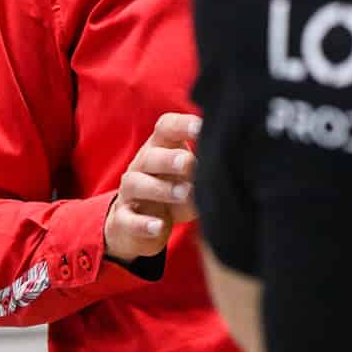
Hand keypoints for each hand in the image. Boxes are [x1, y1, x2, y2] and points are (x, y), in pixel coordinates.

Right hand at [104, 113, 201, 263]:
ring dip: (160, 189)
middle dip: (169, 159)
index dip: (182, 125)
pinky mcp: (123, 219)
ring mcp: (130, 192)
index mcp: (160, 148)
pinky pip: (128, 220)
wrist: (139, 225)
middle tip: (189, 163)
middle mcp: (141, 166)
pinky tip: (159, 226)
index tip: (201, 127)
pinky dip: (143, 223)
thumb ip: (205, 173)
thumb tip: (228, 169)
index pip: (166, 128)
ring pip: (137, 184)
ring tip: (183, 194)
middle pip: (150, 156)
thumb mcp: (191, 180)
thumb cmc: (173, 193)